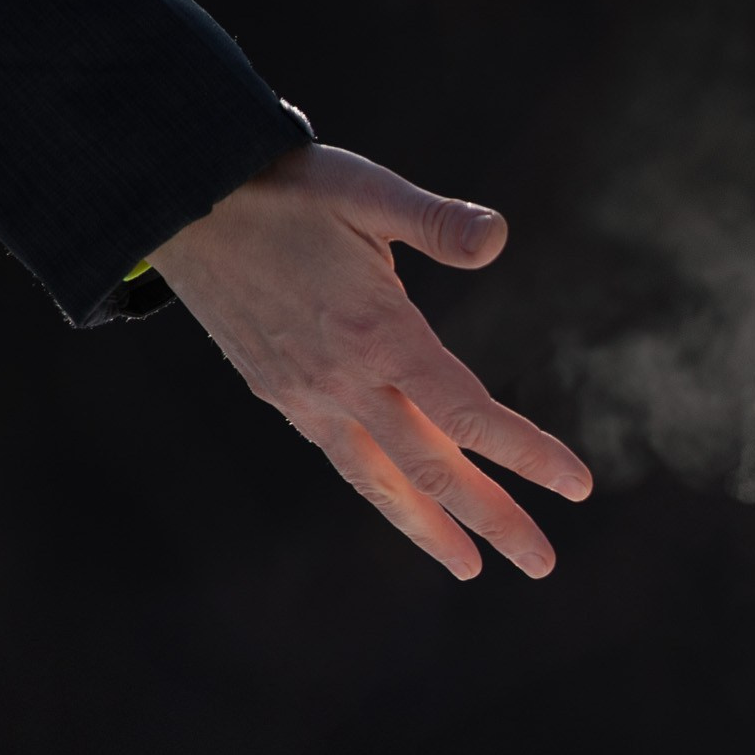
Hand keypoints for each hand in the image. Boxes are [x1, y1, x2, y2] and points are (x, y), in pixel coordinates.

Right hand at [148, 143, 591, 579]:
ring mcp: (305, 394)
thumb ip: (435, 220)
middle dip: (493, 518)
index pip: (467, 413)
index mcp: (376, 334)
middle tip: (543, 563)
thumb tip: (497, 237)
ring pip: (379, 480)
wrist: (176, 200)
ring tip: (472, 567)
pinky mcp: (278, 393)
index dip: (527, 452)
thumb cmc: (285, 188)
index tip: (579, 485)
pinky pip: (342, 457)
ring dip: (431, 528)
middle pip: (432, 468)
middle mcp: (342, 380)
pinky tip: (404, 504)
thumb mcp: (365, 189)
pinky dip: (380, 490)